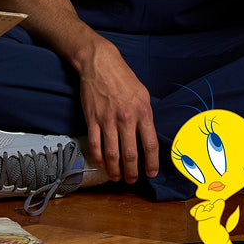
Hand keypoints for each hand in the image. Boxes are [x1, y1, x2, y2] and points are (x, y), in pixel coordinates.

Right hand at [77, 38, 158, 181]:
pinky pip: (95, 145)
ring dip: (115, 170)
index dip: (151, 163)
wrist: (101, 64)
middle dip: (132, 172)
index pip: (150, 144)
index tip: (151, 173)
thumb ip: (146, 116)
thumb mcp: (143, 94)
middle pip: (131, 154)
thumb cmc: (124, 78)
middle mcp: (126, 118)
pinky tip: (102, 164)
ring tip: (117, 178)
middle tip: (132, 180)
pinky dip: (99, 158)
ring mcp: (108, 120)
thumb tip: (148, 136)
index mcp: (143, 112)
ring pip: (112, 154)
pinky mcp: (92, 119)